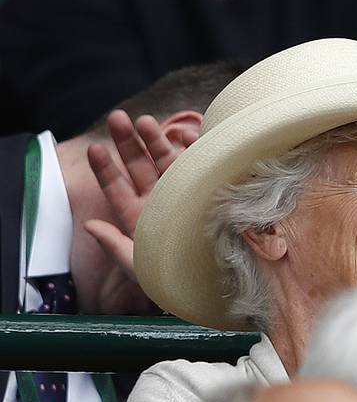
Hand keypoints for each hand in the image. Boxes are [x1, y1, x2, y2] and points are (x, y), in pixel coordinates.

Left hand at [79, 110, 196, 313]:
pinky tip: (186, 135)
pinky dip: (194, 148)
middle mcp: (160, 201)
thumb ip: (114, 247)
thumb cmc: (177, 280)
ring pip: (166, 161)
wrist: (220, 283)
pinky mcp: (209, 190)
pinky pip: (200, 164)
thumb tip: (90, 225)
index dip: (105, 168)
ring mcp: (184, 193)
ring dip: (155, 139)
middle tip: (117, 119)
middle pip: (139, 166)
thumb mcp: (140, 266)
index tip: (95, 148)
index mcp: (139, 217)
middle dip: (127, 143)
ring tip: (145, 121)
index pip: (117, 188)